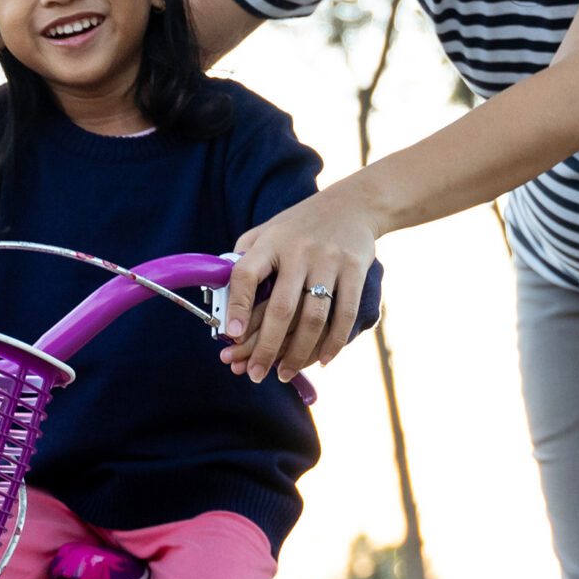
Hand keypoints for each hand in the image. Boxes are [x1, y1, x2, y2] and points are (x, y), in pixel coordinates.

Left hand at [220, 185, 380, 382]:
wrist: (353, 204)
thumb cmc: (300, 225)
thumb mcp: (267, 231)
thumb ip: (245, 259)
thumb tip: (223, 302)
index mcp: (270, 242)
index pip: (246, 274)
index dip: (238, 307)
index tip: (231, 336)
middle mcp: (299, 251)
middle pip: (281, 308)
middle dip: (266, 347)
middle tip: (254, 374)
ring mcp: (329, 261)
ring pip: (313, 317)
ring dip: (298, 353)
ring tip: (284, 374)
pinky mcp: (355, 270)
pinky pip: (344, 314)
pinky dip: (333, 342)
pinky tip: (322, 360)